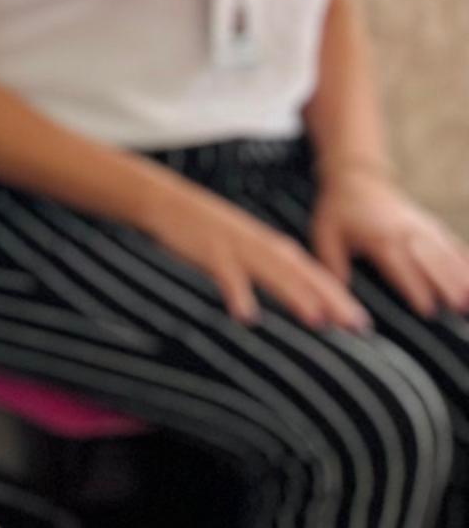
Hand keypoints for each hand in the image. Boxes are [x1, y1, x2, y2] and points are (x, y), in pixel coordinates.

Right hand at [147, 179, 365, 329]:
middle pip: (303, 275)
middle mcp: (262, 245)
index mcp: (273, 246)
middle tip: (357, 326)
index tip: (361, 324)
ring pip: (273, 273)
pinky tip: (246, 316)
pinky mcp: (209, 250)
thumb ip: (272, 267)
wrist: (167, 200)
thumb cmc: (206, 230)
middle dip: (332, 300)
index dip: (339, 297)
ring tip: (318, 321)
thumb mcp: (246, 246)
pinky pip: (226, 274)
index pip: (314, 274)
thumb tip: (300, 296)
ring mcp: (237, 247)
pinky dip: (238, 293)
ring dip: (296, 296)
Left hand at [315, 168, 468, 315]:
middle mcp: (406, 232)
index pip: (401, 268)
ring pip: (446, 254)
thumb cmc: (339, 210)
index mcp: (380, 238)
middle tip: (459, 309)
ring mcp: (422, 227)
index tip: (427, 310)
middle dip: (446, 286)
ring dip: (460, 276)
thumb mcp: (325, 235)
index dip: (414, 289)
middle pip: (431, 262)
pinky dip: (464, 260)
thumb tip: (337, 294)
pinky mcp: (430, 224)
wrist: (357, 179)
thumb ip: (333, 264)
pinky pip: (452, 243)